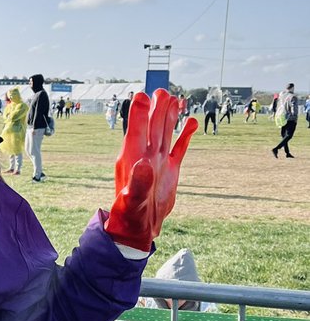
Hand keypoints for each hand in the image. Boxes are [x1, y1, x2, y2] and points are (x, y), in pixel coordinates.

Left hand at [104, 89, 196, 250]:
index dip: (139, 113)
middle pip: (152, 126)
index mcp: (131, 159)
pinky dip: (185, 135)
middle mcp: (145, 156)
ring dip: (169, 116)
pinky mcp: (170, 170)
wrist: (138, 229)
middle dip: (157, 109)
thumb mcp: (133, 201)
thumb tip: (144, 164)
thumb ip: (137, 183)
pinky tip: (191, 122)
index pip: (135, 131)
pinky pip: (179, 148)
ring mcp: (159, 161)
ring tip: (174, 99)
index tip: (143, 95)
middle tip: (161, 91)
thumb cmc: (130, 216)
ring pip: (165, 133)